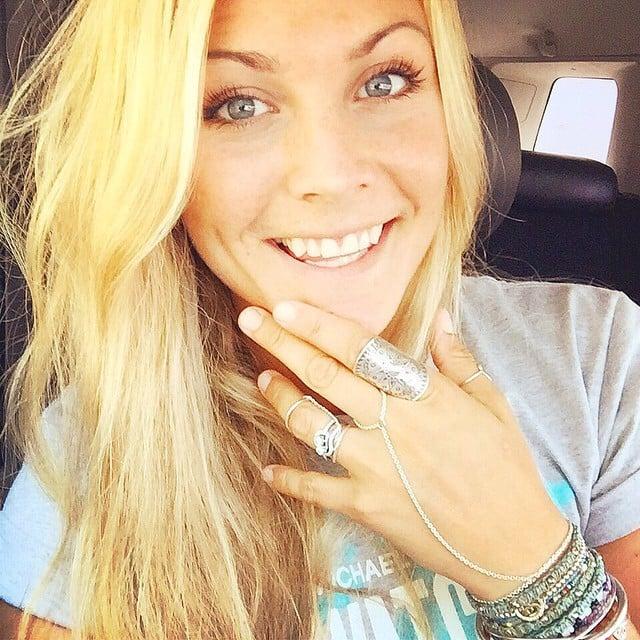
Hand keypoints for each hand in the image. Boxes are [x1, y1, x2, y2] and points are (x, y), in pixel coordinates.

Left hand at [237, 300, 568, 599]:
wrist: (515, 546)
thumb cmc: (509, 470)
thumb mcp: (494, 406)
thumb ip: (459, 360)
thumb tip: (440, 317)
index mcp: (426, 396)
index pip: (363, 349)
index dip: (321, 325)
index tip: (287, 306)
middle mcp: (394, 426)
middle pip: (326, 376)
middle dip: (283, 344)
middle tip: (250, 320)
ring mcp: (375, 468)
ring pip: (311, 424)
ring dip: (281, 398)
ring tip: (262, 378)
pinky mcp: (366, 507)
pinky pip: (315, 489)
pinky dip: (288, 480)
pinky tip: (268, 470)